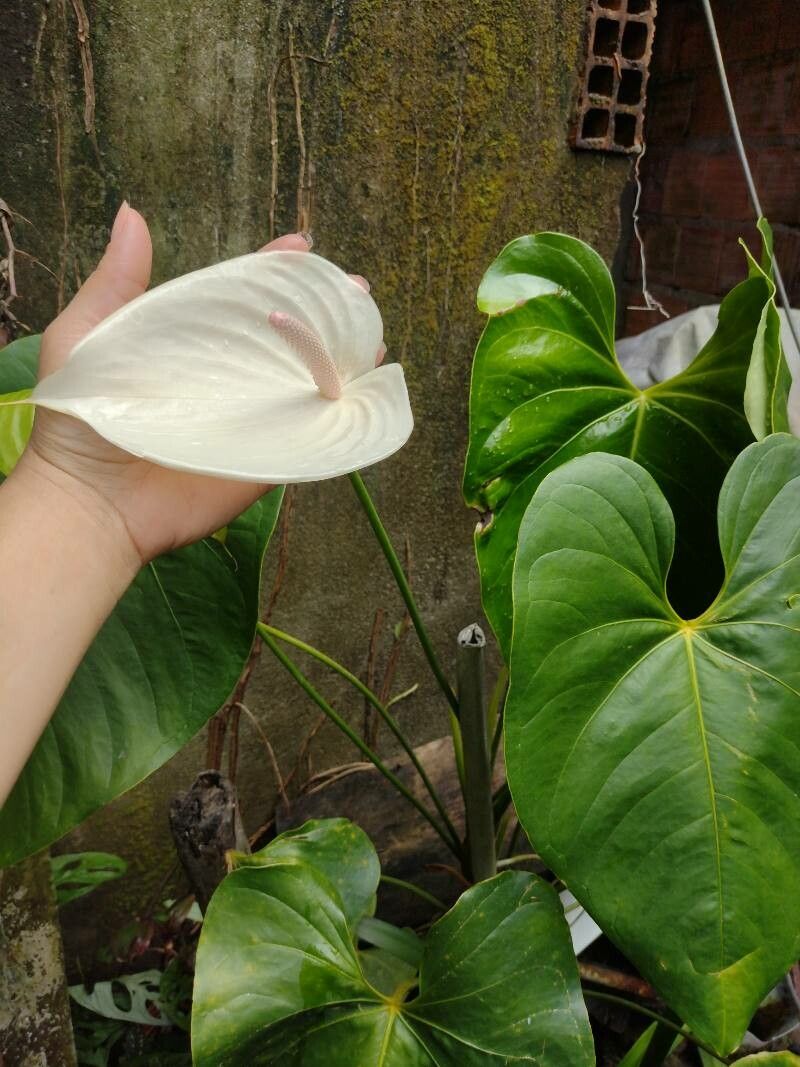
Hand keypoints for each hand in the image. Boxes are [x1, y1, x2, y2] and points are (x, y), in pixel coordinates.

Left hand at [14, 205, 366, 568]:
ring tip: (372, 334)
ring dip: (344, 357)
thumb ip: (117, 281)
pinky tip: (367, 390)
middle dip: (326, 310)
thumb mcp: (88, 334)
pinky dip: (344, 417)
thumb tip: (133, 213)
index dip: (273, 270)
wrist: (92, 500)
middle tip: (356, 290)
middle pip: (286, 338)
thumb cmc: (81, 420)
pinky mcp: (266, 462)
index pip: (241, 298)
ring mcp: (252, 421)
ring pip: (309, 383)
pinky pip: (312, 438)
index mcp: (191, 344)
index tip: (301, 246)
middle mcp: (228, 379)